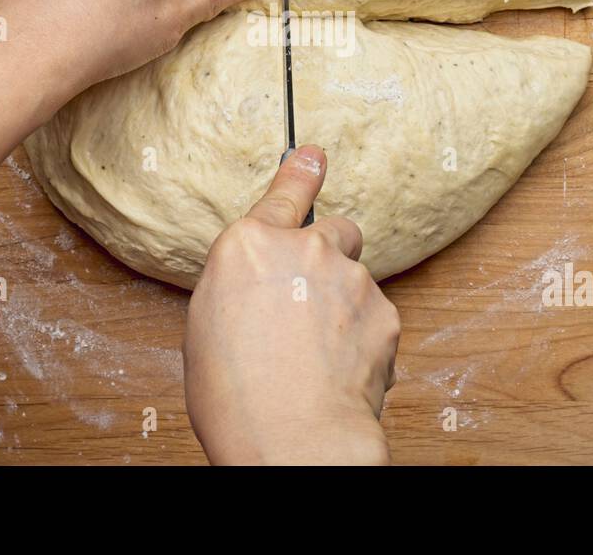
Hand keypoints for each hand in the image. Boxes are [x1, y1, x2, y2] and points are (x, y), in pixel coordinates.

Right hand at [183, 146, 400, 464]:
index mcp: (247, 246)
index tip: (316, 155)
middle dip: (329, 256)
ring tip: (319, 357)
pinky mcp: (385, 310)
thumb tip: (262, 291)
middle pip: (333, 231)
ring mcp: (349, 277)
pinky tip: (342, 372)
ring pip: (356, 278)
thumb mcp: (208, 327)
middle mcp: (303, 248)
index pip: (284, 192)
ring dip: (344, 305)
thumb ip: (243, 289)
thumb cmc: (234, 395)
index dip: (303, 171)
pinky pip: (375, 317)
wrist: (292, 436)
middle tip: (313, 301)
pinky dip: (363, 339)